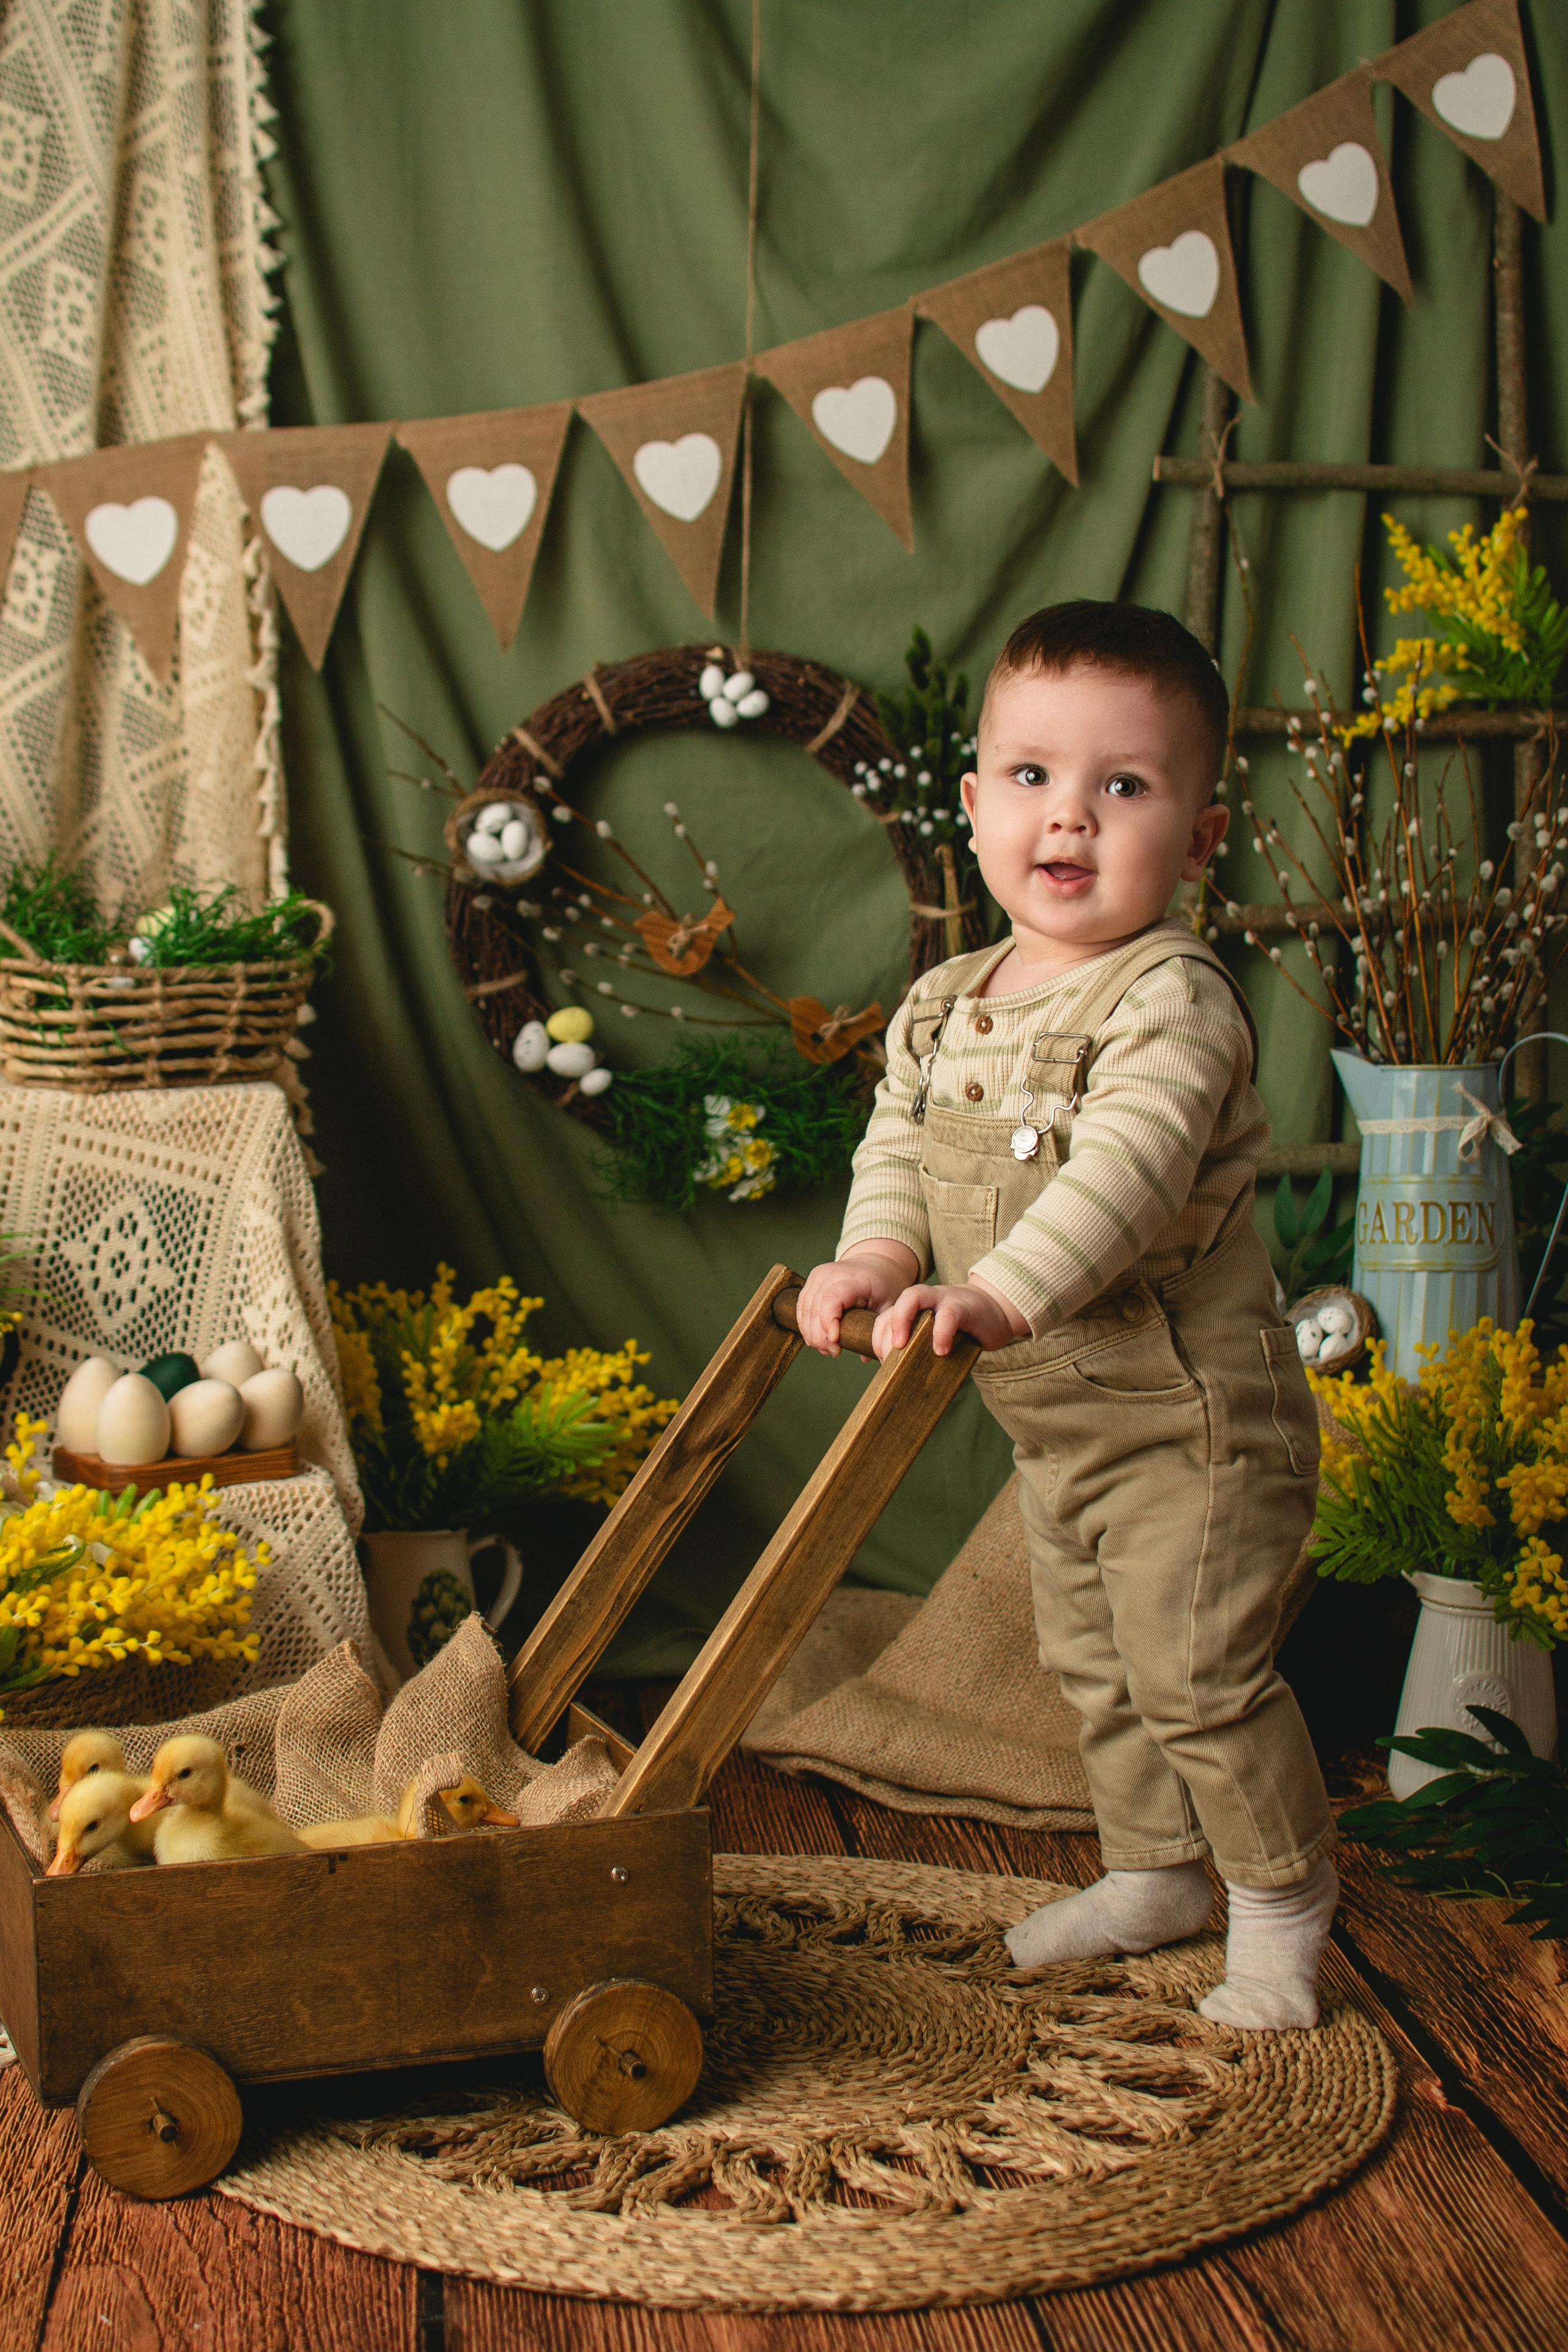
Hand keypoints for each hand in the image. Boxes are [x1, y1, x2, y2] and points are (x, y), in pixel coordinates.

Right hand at [796, 1246, 917, 1355]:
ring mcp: (819, 1275)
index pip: (832, 1299)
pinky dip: (806, 1325)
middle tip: (833, 1352)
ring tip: (826, 1349)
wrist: (875, 1264)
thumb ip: (878, 1331)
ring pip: (805, 1309)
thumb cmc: (884, 1286)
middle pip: (814, 1307)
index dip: (828, 1322)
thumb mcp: (889, 1306)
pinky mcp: (812, 1279)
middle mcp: (832, 1273)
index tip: (835, 1343)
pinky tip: (817, 1339)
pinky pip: (802, 1306)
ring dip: (811, 1333)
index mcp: (855, 1278)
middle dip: (819, 1336)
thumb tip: (863, 1357)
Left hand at [871, 1278, 1029, 1361]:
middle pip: (894, 1307)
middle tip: (887, 1358)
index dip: (877, 1338)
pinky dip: (941, 1332)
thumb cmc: (962, 1330)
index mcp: (914, 1310)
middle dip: (885, 1333)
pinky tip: (941, 1351)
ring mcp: (942, 1298)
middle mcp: (924, 1299)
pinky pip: (948, 1315)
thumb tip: (898, 1381)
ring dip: (902, 1320)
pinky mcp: (963, 1306)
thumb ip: (919, 1351)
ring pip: (914, 1296)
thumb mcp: (936, 1339)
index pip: (885, 1318)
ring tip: (901, 1347)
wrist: (995, 1311)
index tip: (880, 1361)